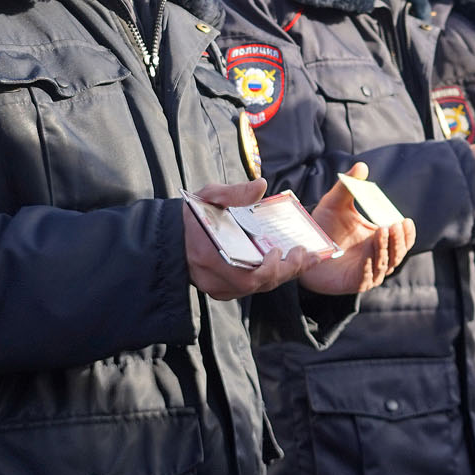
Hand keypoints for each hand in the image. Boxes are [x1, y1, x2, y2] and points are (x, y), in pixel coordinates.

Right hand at [183, 179, 323, 300]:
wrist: (170, 237)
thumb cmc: (191, 216)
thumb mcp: (209, 197)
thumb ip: (233, 193)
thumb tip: (261, 185)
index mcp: (209, 258)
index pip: (246, 277)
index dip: (268, 270)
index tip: (277, 251)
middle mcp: (214, 279)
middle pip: (259, 285)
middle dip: (286, 271)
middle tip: (303, 254)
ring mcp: (218, 288)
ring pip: (258, 288)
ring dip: (283, 275)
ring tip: (304, 259)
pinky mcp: (223, 289)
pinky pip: (251, 288)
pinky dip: (271, 277)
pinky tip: (288, 266)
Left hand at [301, 162, 416, 294]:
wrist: (303, 249)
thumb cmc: (323, 226)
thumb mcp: (335, 203)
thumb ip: (348, 186)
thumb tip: (361, 165)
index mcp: (380, 239)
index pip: (402, 239)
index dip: (406, 232)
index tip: (405, 220)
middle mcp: (378, 256)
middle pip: (397, 252)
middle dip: (398, 239)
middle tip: (394, 225)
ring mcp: (368, 271)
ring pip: (384, 264)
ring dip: (385, 249)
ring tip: (382, 232)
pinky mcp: (356, 283)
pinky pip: (367, 276)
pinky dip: (369, 266)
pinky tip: (368, 255)